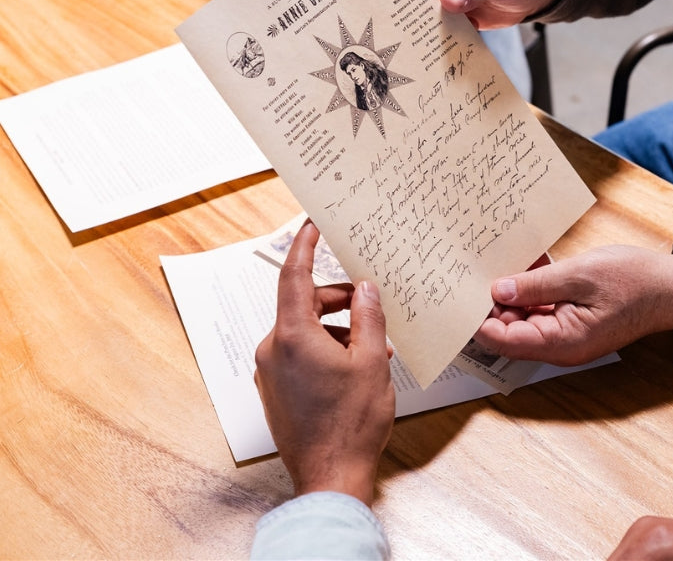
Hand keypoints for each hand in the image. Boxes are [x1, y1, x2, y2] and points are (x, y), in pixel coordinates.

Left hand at [254, 221, 394, 505]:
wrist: (330, 478)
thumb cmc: (351, 424)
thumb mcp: (371, 361)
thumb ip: (368, 316)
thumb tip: (365, 288)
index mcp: (293, 336)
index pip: (294, 275)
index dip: (304, 246)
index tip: (311, 225)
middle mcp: (273, 349)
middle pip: (303, 303)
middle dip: (337, 298)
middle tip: (368, 299)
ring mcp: (269, 371)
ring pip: (302, 329)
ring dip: (334, 327)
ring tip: (369, 344)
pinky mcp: (274, 388)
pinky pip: (297, 351)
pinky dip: (323, 346)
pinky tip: (351, 363)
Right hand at [421, 0, 571, 29]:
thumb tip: (448, 0)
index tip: (426, 13)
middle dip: (421, 12)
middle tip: (424, 34)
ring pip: (424, 9)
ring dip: (429, 27)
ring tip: (433, 44)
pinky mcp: (450, 8)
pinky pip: (437, 24)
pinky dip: (440, 36)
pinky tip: (445, 47)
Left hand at [475, 246, 672, 364]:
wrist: (672, 286)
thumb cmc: (633, 280)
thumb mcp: (579, 276)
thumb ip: (535, 285)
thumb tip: (497, 292)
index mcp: (561, 342)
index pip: (504, 341)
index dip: (479, 320)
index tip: (462, 295)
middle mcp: (559, 344)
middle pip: (508, 330)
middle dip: (492, 303)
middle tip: (477, 270)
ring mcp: (565, 333)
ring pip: (522, 317)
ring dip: (511, 291)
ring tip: (500, 260)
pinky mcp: (570, 319)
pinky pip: (539, 308)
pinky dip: (530, 287)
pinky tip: (527, 262)